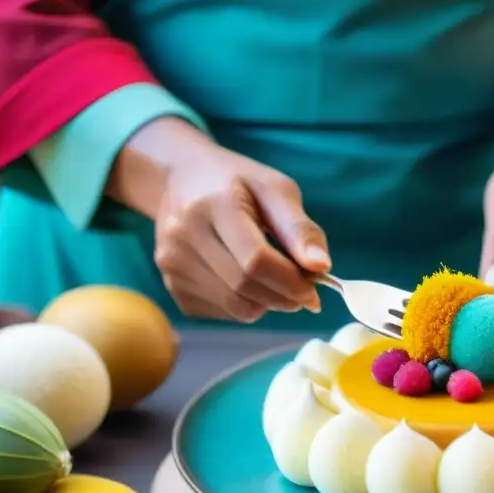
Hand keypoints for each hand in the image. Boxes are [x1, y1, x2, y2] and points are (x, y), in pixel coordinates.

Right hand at [109, 118, 328, 321]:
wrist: (181, 179)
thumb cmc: (237, 182)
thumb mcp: (275, 189)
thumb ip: (299, 228)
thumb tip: (322, 267)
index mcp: (212, 205)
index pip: (255, 260)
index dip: (291, 282)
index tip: (314, 289)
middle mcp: (183, 236)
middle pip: (244, 287)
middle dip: (283, 296)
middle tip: (303, 290)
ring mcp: (171, 264)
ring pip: (234, 306)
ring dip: (266, 303)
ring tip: (275, 281)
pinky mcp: (171, 285)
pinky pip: (220, 312)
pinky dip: (244, 305)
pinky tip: (246, 281)